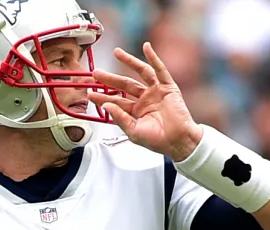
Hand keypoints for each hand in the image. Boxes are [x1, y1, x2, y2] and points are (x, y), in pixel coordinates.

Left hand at [89, 42, 202, 161]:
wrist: (179, 142)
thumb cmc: (158, 141)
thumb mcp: (134, 132)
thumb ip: (120, 118)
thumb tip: (106, 105)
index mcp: (137, 111)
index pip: (117, 100)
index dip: (103, 97)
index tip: (90, 94)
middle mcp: (146, 99)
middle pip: (125, 84)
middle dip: (110, 79)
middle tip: (95, 73)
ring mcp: (156, 91)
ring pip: (140, 72)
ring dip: (129, 61)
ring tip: (116, 52)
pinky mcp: (168, 87)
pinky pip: (160, 70)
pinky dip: (153, 58)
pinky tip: (146, 47)